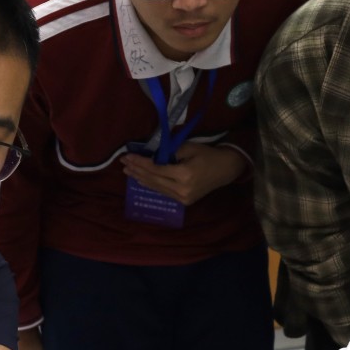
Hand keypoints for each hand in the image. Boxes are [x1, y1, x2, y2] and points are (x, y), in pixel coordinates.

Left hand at [120, 142, 245, 205]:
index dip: (140, 162)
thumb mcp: (189, 147)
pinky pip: (163, 192)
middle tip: (123, 163)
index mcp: (184, 175)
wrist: (225, 170)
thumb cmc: (208, 155)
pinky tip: (142, 179)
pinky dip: (151, 184)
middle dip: (136, 170)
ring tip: (128, 172)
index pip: (155, 169)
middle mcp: (181, 189)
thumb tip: (152, 156)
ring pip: (156, 187)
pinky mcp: (184, 201)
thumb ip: (169, 152)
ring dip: (141, 179)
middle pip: (153, 179)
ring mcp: (183, 198)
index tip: (128, 156)